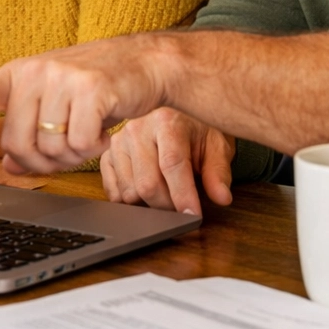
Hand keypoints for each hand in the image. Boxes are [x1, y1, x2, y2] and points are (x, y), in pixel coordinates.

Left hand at [0, 33, 169, 175]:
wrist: (146, 62)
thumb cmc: (97, 88)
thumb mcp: (57, 102)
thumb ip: (29, 126)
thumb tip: (7, 162)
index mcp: (18, 74)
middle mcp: (34, 72)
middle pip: (16, 142)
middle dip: (40, 162)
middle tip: (64, 154)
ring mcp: (61, 78)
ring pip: (48, 147)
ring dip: (70, 157)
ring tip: (86, 137)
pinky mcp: (91, 89)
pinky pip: (79, 144)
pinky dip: (92, 149)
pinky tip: (103, 132)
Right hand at [101, 108, 233, 215]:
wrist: (177, 113)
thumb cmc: (197, 131)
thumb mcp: (216, 147)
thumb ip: (218, 172)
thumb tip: (222, 197)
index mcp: (166, 121)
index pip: (171, 164)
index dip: (183, 195)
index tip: (193, 215)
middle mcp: (137, 128)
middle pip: (147, 184)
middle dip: (167, 206)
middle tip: (181, 208)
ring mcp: (118, 141)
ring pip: (129, 192)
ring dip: (148, 204)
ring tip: (165, 193)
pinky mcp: (106, 154)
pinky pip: (114, 192)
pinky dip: (131, 200)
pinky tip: (145, 190)